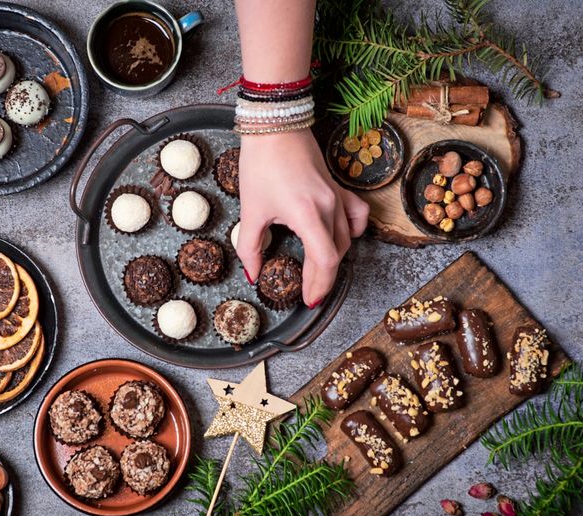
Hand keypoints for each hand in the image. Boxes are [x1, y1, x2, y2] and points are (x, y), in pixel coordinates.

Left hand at [236, 129, 368, 306]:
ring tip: (317, 270)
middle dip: (322, 277)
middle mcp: (329, 207)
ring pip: (346, 237)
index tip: (308, 299)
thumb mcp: (251, 210)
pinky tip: (343, 237)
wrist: (275, 125)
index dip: (319, 284)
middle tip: (309, 291)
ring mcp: (337, 195)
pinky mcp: (338, 186)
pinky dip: (352, 230)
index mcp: (308, 214)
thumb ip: (251, 247)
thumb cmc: (261, 163)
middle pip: (336, 253)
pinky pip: (356, 214)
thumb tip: (253, 274)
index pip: (325, 260)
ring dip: (333, 257)